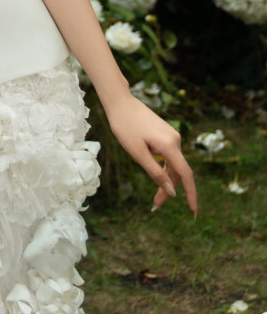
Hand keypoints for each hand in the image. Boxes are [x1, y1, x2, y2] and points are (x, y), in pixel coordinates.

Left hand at [105, 92, 196, 212]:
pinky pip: (169, 157)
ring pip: (173, 165)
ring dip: (166, 181)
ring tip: (154, 198)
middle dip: (169, 190)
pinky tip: (157, 177)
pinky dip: (164, 169)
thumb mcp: (137, 153)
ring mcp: (172, 136)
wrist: (120, 102)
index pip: (186, 174)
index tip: (194, 211)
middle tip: (155, 206)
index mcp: (170, 145)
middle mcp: (175, 140)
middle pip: (178, 172)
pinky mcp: (166, 134)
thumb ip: (155, 173)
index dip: (191, 194)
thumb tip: (172, 192)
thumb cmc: (125, 127)